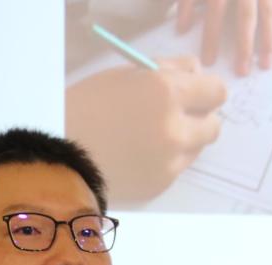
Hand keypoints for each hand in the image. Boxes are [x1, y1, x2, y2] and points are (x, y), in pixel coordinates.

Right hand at [66, 57, 225, 201]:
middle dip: (197, 120)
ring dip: (182, 142)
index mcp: (166, 92)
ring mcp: (170, 162)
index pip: (217, 92)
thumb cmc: (85, 107)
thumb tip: (199, 75)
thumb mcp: (126, 75)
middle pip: (213, 126)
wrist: (55, 155)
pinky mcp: (161, 186)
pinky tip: (135, 157)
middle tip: (171, 118)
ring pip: (196, 149)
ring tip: (147, 139)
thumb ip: (168, 71)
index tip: (194, 94)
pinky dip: (164, 162)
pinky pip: (176, 169)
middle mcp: (175, 129)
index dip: (205, 92)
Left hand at [177, 0, 271, 75]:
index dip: (211, 35)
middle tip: (241, 71)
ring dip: (268, 40)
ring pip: (269, 13)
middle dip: (244, 44)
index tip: (208, 61)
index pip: (216, 9)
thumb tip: (181, 28)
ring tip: (265, 65)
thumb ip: (187, 2)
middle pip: (246, 15)